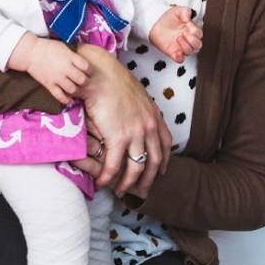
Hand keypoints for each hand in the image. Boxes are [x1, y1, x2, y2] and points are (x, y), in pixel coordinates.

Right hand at [7, 33, 88, 104]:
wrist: (31, 52)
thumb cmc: (48, 47)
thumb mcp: (63, 47)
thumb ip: (73, 55)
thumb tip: (82, 62)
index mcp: (70, 57)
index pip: (86, 66)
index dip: (89, 70)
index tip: (88, 72)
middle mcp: (65, 68)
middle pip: (82, 79)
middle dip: (85, 82)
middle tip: (84, 82)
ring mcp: (57, 78)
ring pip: (72, 89)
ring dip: (76, 90)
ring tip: (76, 89)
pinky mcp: (49, 85)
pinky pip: (60, 96)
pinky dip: (66, 100)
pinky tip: (69, 100)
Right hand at [77, 44, 172, 197]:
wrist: (99, 73)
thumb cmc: (112, 79)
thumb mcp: (136, 93)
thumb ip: (140, 108)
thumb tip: (135, 116)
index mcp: (154, 115)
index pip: (165, 144)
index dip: (163, 160)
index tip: (160, 171)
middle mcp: (148, 126)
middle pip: (154, 161)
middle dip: (148, 179)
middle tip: (141, 191)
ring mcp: (135, 133)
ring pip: (136, 168)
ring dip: (128, 183)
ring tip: (120, 191)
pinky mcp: (118, 137)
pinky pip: (114, 165)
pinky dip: (109, 177)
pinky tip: (102, 182)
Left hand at [148, 6, 202, 62]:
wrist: (155, 23)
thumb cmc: (168, 18)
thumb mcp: (177, 11)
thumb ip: (185, 11)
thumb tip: (188, 18)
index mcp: (191, 30)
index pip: (199, 34)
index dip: (195, 30)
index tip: (187, 24)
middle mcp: (188, 39)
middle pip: (198, 45)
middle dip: (192, 39)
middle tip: (183, 32)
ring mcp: (181, 46)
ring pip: (191, 52)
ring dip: (186, 46)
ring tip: (178, 38)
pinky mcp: (173, 52)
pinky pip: (180, 59)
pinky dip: (180, 57)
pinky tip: (177, 52)